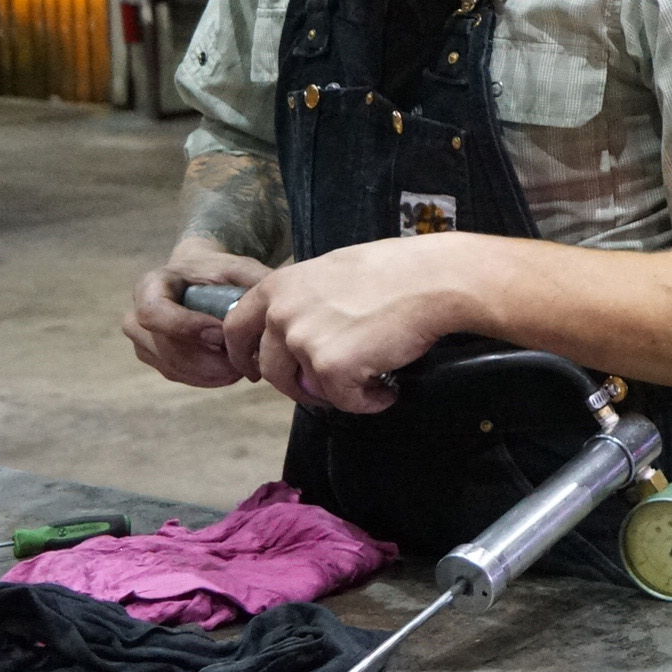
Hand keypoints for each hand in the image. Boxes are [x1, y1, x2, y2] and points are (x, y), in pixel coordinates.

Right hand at [124, 238, 268, 387]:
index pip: (153, 313)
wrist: (198, 278)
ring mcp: (142, 341)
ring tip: (244, 365)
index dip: (186, 327)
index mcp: (151, 285)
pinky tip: (233, 372)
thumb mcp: (236, 267)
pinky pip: (176, 375)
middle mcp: (136, 315)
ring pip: (170, 365)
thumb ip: (253, 281)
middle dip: (206, 357)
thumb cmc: (218, 271)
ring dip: (210, 371)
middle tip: (243, 358)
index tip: (220, 334)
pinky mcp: (154, 358)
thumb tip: (275, 305)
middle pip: (163, 346)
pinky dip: (206, 377)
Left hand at [226, 235, 478, 412]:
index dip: (243, 353)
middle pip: (269, 367)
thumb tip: (305, 325)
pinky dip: (368, 402)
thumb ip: (306, 297)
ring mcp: (304, 342)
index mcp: (280, 286)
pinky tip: (387, 390)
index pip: (237, 326)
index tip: (253, 367)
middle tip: (320, 387)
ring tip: (368, 383)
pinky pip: (343, 401)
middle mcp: (283, 314)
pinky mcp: (331, 367)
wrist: (434, 280)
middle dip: (293, 384)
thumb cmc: (397, 269)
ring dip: (333, 392)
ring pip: (306, 387)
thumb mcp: (334, 271)